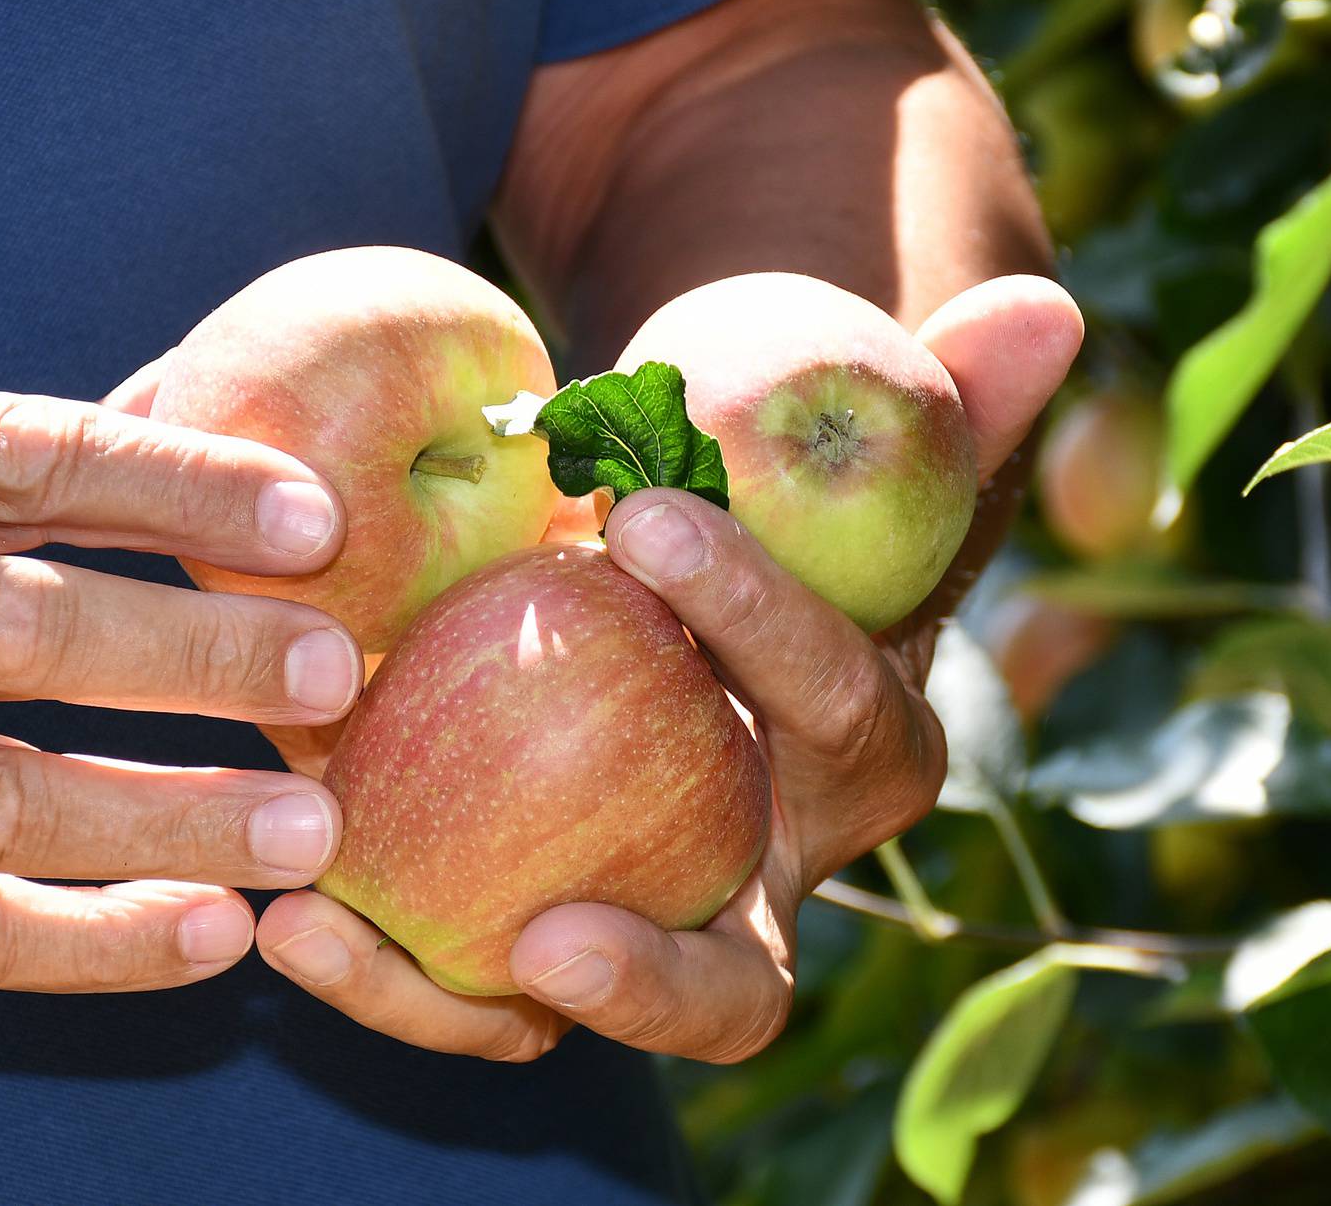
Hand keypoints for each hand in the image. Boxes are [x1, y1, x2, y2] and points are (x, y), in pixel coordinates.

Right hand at [0, 382, 363, 990]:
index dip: (175, 484)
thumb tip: (188, 426)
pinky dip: (87, 943)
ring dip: (168, 816)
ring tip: (307, 832)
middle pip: (18, 628)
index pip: (14, 456)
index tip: (313, 517)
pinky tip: (203, 935)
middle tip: (334, 671)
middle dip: (194, 651)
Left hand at [253, 275, 1081, 1059]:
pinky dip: (378, 970)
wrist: (688, 609)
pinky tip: (280, 911)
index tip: (644, 514)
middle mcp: (761, 879)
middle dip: (659, 980)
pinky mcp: (527, 942)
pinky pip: (459, 994)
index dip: (762, 618)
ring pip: (563, 1024)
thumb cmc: (775, 532)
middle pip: (740, 986)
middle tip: (553, 936)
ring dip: (450, 1006)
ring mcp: (643, 928)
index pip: (837, 703)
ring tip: (326, 932)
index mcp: (860, 755)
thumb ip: (947, 403)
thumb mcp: (852, 466)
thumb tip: (1049, 307)